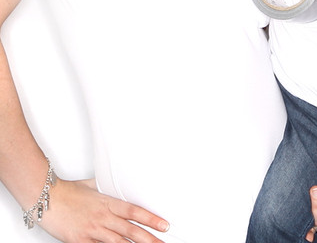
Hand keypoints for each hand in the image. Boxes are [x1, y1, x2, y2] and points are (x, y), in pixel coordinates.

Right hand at [41, 177, 168, 242]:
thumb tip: (116, 185)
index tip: (164, 225)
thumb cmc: (68, 191)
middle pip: (130, 231)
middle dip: (149, 238)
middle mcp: (102, 218)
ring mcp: (91, 231)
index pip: (135, 212)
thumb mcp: (93, 185)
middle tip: (162, 242)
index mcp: (108, 203)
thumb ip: (107, 188)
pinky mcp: (79, 241)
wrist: (47, 198)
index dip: (151, 219)